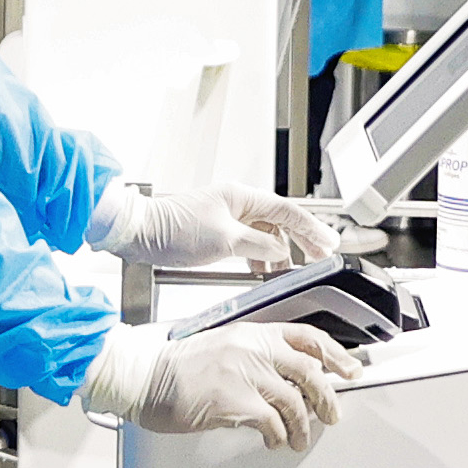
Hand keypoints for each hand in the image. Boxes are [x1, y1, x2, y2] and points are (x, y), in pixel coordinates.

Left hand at [95, 178, 346, 277]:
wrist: (138, 234)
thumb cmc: (172, 230)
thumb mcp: (223, 240)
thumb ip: (259, 245)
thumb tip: (280, 251)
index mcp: (240, 196)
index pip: (288, 210)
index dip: (312, 228)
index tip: (329, 243)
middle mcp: (236, 203)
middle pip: (280, 221)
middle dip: (301, 240)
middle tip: (320, 257)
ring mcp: (226, 217)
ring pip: (265, 233)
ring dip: (279, 252)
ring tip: (291, 270)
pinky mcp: (216, 232)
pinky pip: (248, 243)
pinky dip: (260, 256)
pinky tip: (263, 270)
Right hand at [118, 315, 357, 447]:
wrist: (145, 376)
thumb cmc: (176, 367)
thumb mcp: (221, 347)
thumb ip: (253, 356)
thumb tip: (284, 380)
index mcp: (252, 333)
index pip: (306, 337)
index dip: (335, 354)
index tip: (349, 368)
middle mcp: (253, 349)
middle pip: (310, 371)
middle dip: (327, 397)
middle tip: (331, 414)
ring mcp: (245, 373)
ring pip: (295, 402)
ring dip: (303, 427)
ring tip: (299, 439)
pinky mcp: (235, 400)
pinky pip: (272, 423)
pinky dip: (278, 436)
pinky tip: (274, 441)